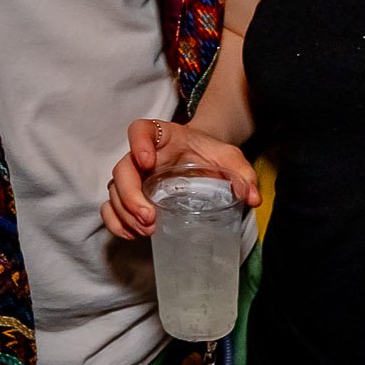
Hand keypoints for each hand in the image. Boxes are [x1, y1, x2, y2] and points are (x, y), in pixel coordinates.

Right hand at [101, 119, 258, 238]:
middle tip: (150, 216)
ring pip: (114, 192)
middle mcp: (141, 154)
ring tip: (148, 230)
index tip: (148, 161)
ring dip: (125, 213)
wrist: (200, 159)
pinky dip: (117, 223)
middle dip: (131, 195)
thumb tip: (253, 197)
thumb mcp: (229, 158)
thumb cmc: (209, 154)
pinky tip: (133, 234)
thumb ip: (242, 173)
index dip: (138, 143)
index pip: (140, 130)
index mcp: (162, 136)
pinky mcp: (130, 196)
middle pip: (122, 169)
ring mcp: (133, 176)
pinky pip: (111, 208)